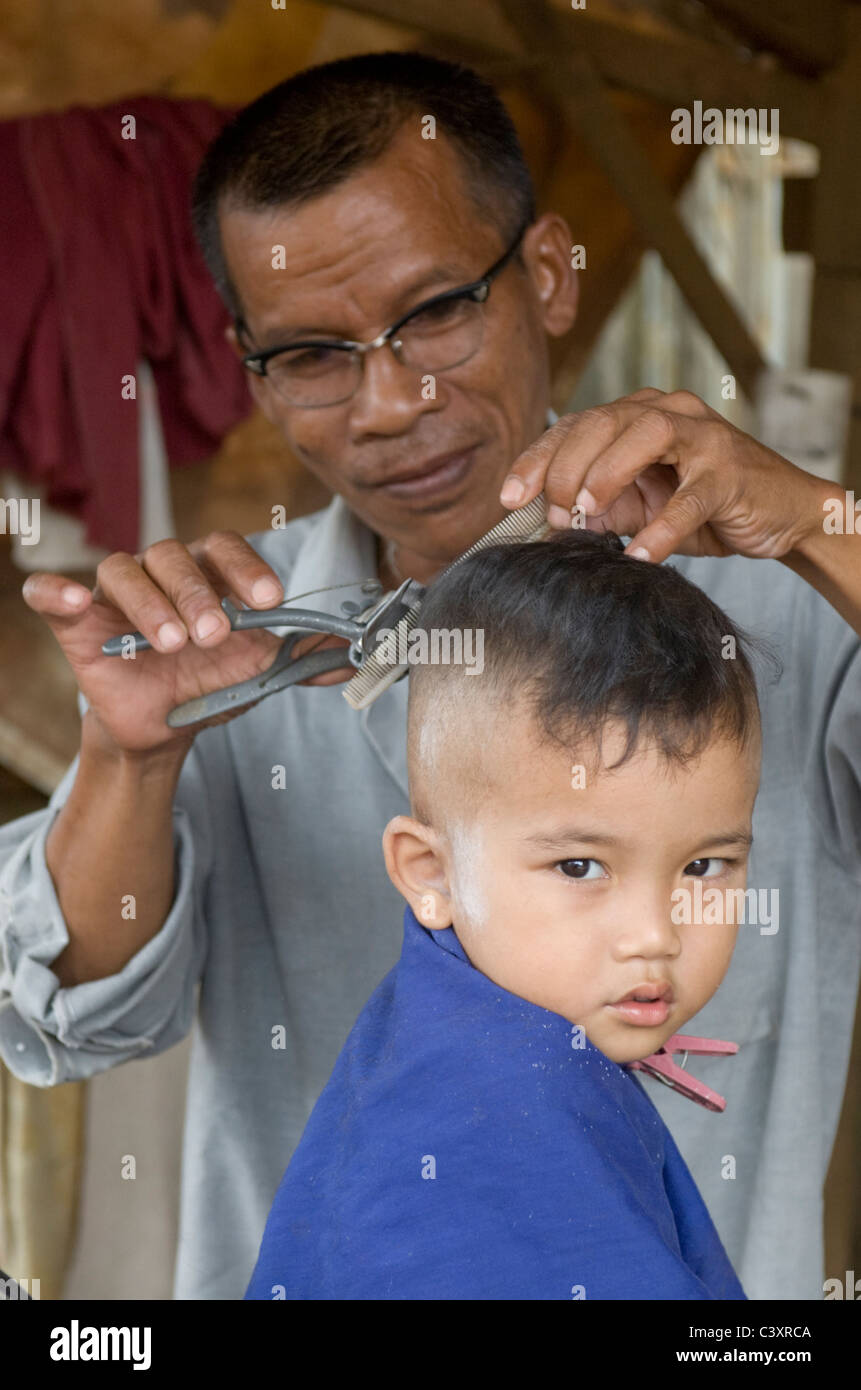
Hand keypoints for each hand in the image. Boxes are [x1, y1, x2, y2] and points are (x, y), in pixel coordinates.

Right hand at [22, 531, 352, 755]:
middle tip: (214, 633)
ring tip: (171, 643)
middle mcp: (160, 572)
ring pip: (124, 570)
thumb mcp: (258, 672)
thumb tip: (353, 657)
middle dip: (197, 593)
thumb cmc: (209, 683)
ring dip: (150, 603)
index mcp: (208, 573)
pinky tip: (78, 604)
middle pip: (174, 556)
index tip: (270, 599)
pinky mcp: (73, 619)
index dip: (247, 568)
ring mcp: (114, 593)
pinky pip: (51, 593)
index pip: (226, 548)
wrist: (163, 727)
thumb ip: (303, 659)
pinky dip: (58, 592)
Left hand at [500, 389, 824, 562]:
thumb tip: (550, 521)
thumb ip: (598, 508)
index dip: (537, 459)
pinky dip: (661, 528)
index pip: (576, 425)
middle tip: (553, 512)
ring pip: (646, 436)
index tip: (509, 497)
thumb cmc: (704, 507)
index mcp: (638, 414)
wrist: (780, 515)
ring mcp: (704, 436)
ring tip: (584, 516)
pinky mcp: (730, 471)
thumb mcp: (640, 507)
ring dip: (606, 475)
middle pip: (603, 422)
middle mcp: (669, 412)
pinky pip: (690, 498)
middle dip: (566, 468)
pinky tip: (639, 554)